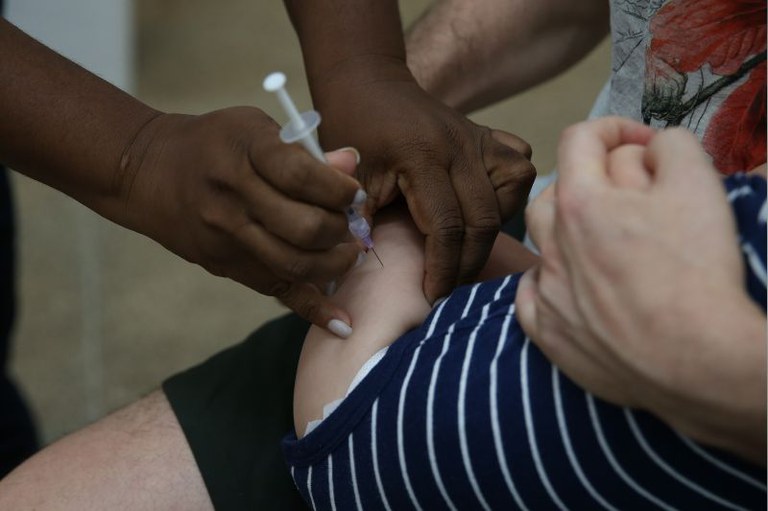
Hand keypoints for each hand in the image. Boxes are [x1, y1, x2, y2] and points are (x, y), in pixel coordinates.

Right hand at [117, 107, 365, 334]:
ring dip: (336, 264)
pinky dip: (314, 311)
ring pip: (296, 264)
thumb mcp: (254, 128)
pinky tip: (342, 324)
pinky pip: (277, 291)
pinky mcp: (227, 266)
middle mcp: (234, 199)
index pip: (303, 177)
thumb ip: (303, 150)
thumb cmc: (213, 144)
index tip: (355, 194)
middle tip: (354, 224)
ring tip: (348, 253)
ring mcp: (228, 238)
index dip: (340, 189)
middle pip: (305, 227)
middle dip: (343, 229)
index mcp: (245, 153)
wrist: (148, 172)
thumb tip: (351, 164)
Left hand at [314, 64, 534, 301]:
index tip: (432, 297)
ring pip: (513, 190)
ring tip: (466, 248)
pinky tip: (486, 206)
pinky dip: (510, 192)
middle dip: (468, 263)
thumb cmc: (352, 130)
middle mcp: (460, 145)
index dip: (442, 269)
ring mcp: (479, 137)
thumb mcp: (349, 178)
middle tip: (450, 288)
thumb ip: (358, 222)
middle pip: (484, 219)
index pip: (447, 227)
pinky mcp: (489, 134)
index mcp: (422, 156)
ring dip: (495, 228)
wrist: (367, 83)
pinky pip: (519, 164)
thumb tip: (366, 271)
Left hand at [515, 117, 765, 460]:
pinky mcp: (549, 334)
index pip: (579, 139)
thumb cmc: (696, 268)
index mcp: (581, 201)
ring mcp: (547, 291)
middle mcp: (553, 244)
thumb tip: (650, 146)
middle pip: (553, 191)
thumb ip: (670, 146)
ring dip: (565, 229)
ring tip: (601, 238)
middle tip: (631, 194)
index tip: (646, 143)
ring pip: (540, 243)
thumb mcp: (698, 184)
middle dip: (589, 180)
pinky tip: (572, 286)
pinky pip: (530, 296)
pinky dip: (549, 283)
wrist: (694, 359)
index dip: (614, 128)